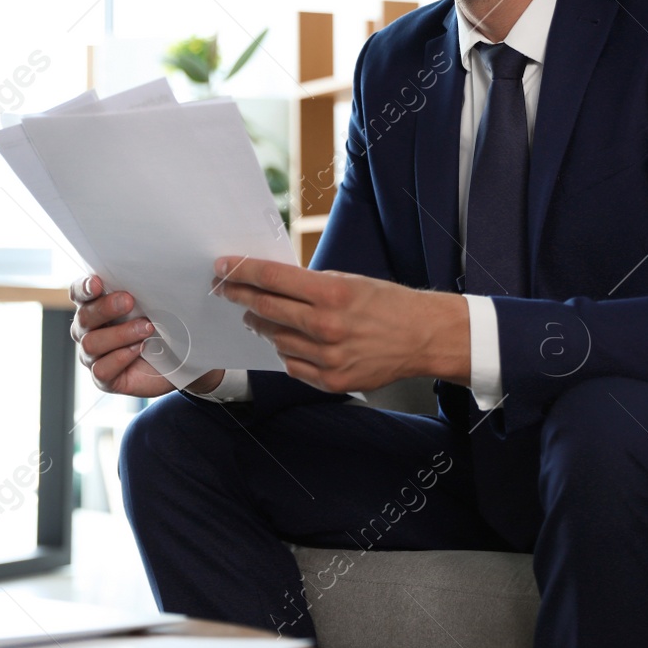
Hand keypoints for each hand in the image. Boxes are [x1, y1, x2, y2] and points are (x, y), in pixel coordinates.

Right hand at [69, 275, 223, 398]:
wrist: (179, 360)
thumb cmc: (162, 326)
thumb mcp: (156, 303)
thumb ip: (144, 289)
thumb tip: (150, 273)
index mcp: (96, 306)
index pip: (79, 293)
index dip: (84, 288)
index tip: (99, 283)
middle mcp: (88, 330)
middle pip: (84, 316)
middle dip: (106, 307)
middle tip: (129, 301)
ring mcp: (93, 356)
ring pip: (91, 343)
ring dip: (120, 334)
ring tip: (146, 328)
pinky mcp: (103, 378)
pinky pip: (101, 370)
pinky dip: (120, 358)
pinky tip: (139, 350)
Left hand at [210, 256, 469, 391]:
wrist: (424, 337)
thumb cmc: (388, 304)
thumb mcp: (349, 281)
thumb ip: (309, 286)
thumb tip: (270, 284)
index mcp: (332, 294)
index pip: (273, 279)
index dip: (242, 271)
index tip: (223, 266)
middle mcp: (327, 327)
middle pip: (266, 310)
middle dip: (241, 296)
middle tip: (226, 289)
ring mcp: (329, 358)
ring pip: (276, 340)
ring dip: (263, 326)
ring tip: (260, 317)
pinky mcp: (332, 381)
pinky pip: (292, 366)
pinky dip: (286, 351)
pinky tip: (290, 341)